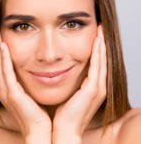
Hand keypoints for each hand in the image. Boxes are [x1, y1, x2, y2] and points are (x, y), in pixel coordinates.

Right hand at [0, 28, 51, 142]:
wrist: (40, 131)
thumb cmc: (38, 115)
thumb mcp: (31, 94)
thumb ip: (28, 83)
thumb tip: (36, 70)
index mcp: (7, 89)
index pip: (0, 66)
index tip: (1, 36)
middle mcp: (3, 90)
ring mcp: (6, 92)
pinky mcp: (12, 94)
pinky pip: (6, 73)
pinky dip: (3, 59)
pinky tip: (3, 47)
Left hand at [52, 25, 106, 143]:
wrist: (62, 131)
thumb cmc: (62, 115)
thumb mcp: (66, 94)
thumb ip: (67, 83)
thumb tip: (57, 72)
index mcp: (91, 88)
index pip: (96, 64)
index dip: (96, 50)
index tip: (94, 35)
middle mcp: (98, 87)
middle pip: (102, 60)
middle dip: (101, 44)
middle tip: (100, 28)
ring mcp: (97, 89)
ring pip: (102, 61)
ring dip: (101, 44)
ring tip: (100, 30)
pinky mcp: (93, 90)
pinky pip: (97, 67)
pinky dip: (98, 53)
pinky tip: (97, 41)